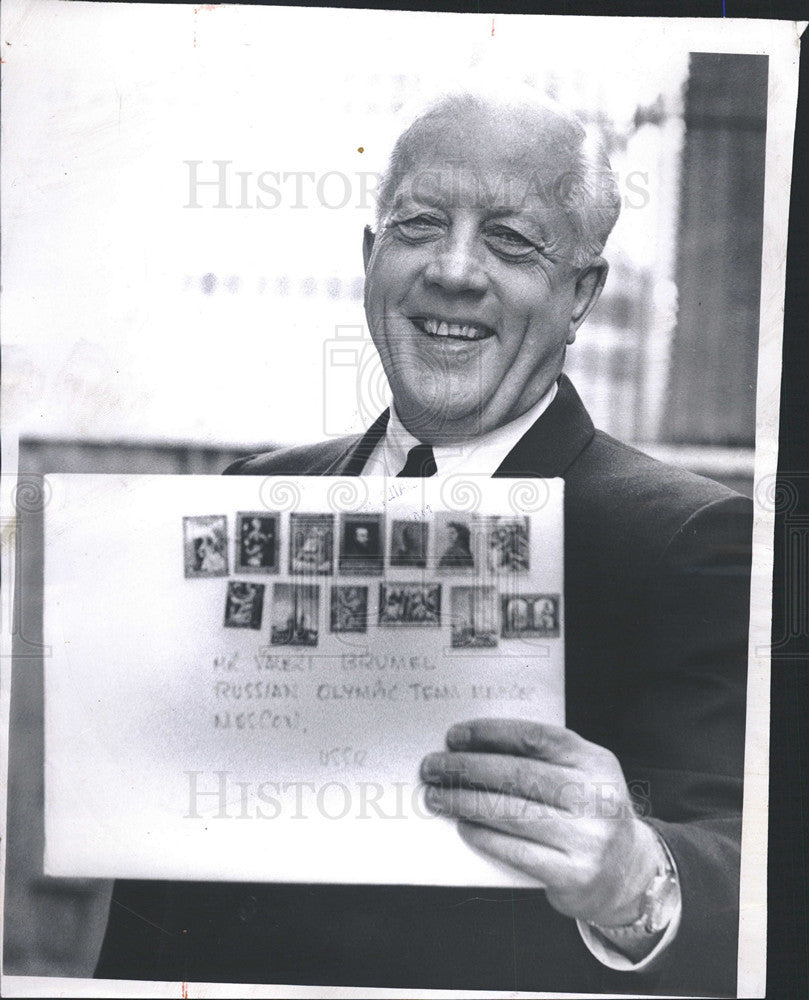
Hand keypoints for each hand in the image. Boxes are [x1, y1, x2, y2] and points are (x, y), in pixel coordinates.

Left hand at [420, 718, 662, 925]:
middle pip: (518, 775)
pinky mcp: (573, 873)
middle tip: (434, 766)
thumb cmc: (589, 812)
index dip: (491, 734)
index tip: (456, 736)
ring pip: (511, 813)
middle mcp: (595, 797)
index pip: (536, 738)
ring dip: (465, 802)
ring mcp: (587, 838)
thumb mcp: (583, 774)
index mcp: (595, 762)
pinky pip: (516, 850)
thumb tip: (474, 746)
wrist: (628, 873)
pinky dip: (484, 836)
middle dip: (467, 769)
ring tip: (437, 796)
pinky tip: (463, 825)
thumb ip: (542, 758)